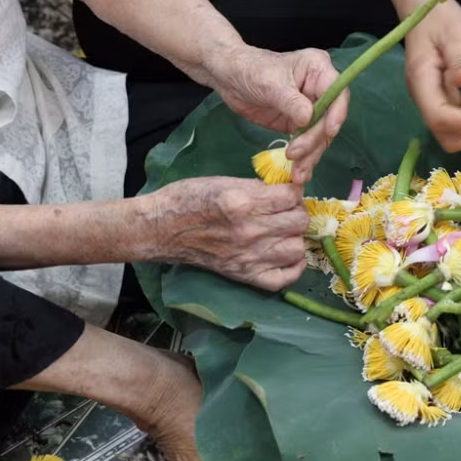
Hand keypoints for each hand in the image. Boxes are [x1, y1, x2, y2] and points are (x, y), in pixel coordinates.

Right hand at [153, 177, 308, 290]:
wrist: (161, 229)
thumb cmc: (189, 199)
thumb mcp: (224, 181)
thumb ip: (258, 187)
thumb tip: (286, 190)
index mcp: (243, 203)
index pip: (291, 196)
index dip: (293, 191)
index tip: (286, 192)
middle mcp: (249, 232)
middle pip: (299, 221)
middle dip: (296, 211)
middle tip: (285, 210)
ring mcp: (248, 257)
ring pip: (297, 248)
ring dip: (294, 237)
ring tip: (283, 231)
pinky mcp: (244, 275)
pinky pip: (284, 279)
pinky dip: (293, 268)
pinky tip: (288, 254)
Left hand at [210, 46, 348, 183]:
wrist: (230, 79)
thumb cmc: (250, 70)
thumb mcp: (270, 83)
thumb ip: (291, 101)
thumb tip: (308, 119)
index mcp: (318, 69)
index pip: (337, 93)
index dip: (336, 113)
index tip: (328, 132)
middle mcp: (320, 89)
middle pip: (329, 119)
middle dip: (314, 141)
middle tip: (295, 155)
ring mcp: (311, 108)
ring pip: (320, 136)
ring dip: (310, 155)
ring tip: (297, 173)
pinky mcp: (300, 124)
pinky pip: (308, 143)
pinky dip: (303, 158)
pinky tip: (298, 173)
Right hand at [403, 0, 460, 151]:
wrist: (422, 8)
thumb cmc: (438, 17)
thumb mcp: (453, 31)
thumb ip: (460, 57)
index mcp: (421, 82)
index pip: (439, 118)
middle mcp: (424, 98)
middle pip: (446, 137)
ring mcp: (433, 101)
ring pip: (453, 136)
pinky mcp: (443, 99)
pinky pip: (459, 123)